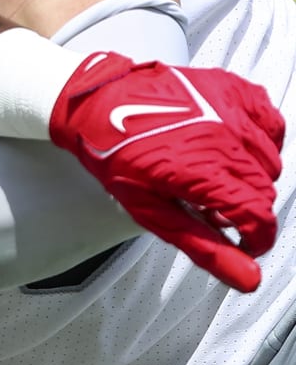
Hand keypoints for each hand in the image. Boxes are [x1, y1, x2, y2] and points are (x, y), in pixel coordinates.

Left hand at [50, 53, 283, 291]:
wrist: (94, 103)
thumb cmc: (113, 153)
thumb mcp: (151, 211)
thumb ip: (204, 247)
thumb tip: (248, 278)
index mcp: (203, 170)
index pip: (259, 216)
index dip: (256, 238)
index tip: (245, 242)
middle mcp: (223, 136)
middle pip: (265, 190)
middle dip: (245, 207)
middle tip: (211, 204)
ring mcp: (229, 108)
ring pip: (270, 159)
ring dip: (250, 175)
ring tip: (213, 174)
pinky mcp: (230, 87)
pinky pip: (270, 121)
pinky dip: (261, 138)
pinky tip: (233, 144)